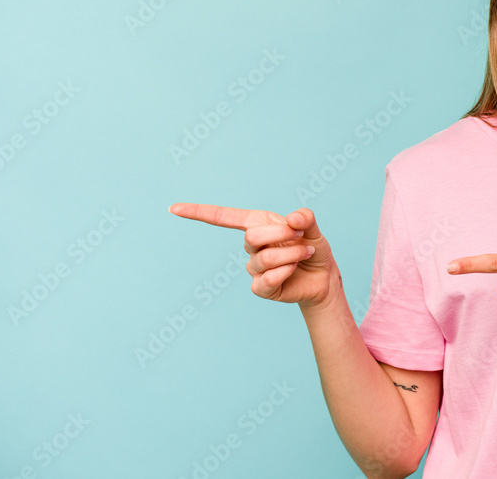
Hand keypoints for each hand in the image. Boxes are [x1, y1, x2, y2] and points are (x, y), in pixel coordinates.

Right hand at [169, 204, 335, 307]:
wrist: (323, 278)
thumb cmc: (313, 249)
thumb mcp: (313, 229)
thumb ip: (305, 218)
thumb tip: (293, 218)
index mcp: (258, 224)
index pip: (224, 217)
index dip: (199, 213)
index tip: (173, 209)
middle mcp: (252, 246)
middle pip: (251, 238)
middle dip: (281, 235)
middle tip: (300, 237)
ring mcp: (254, 268)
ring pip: (264, 259)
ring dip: (291, 254)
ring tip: (304, 253)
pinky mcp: (260, 288)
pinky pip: (267, 280)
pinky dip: (286, 272)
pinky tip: (294, 270)